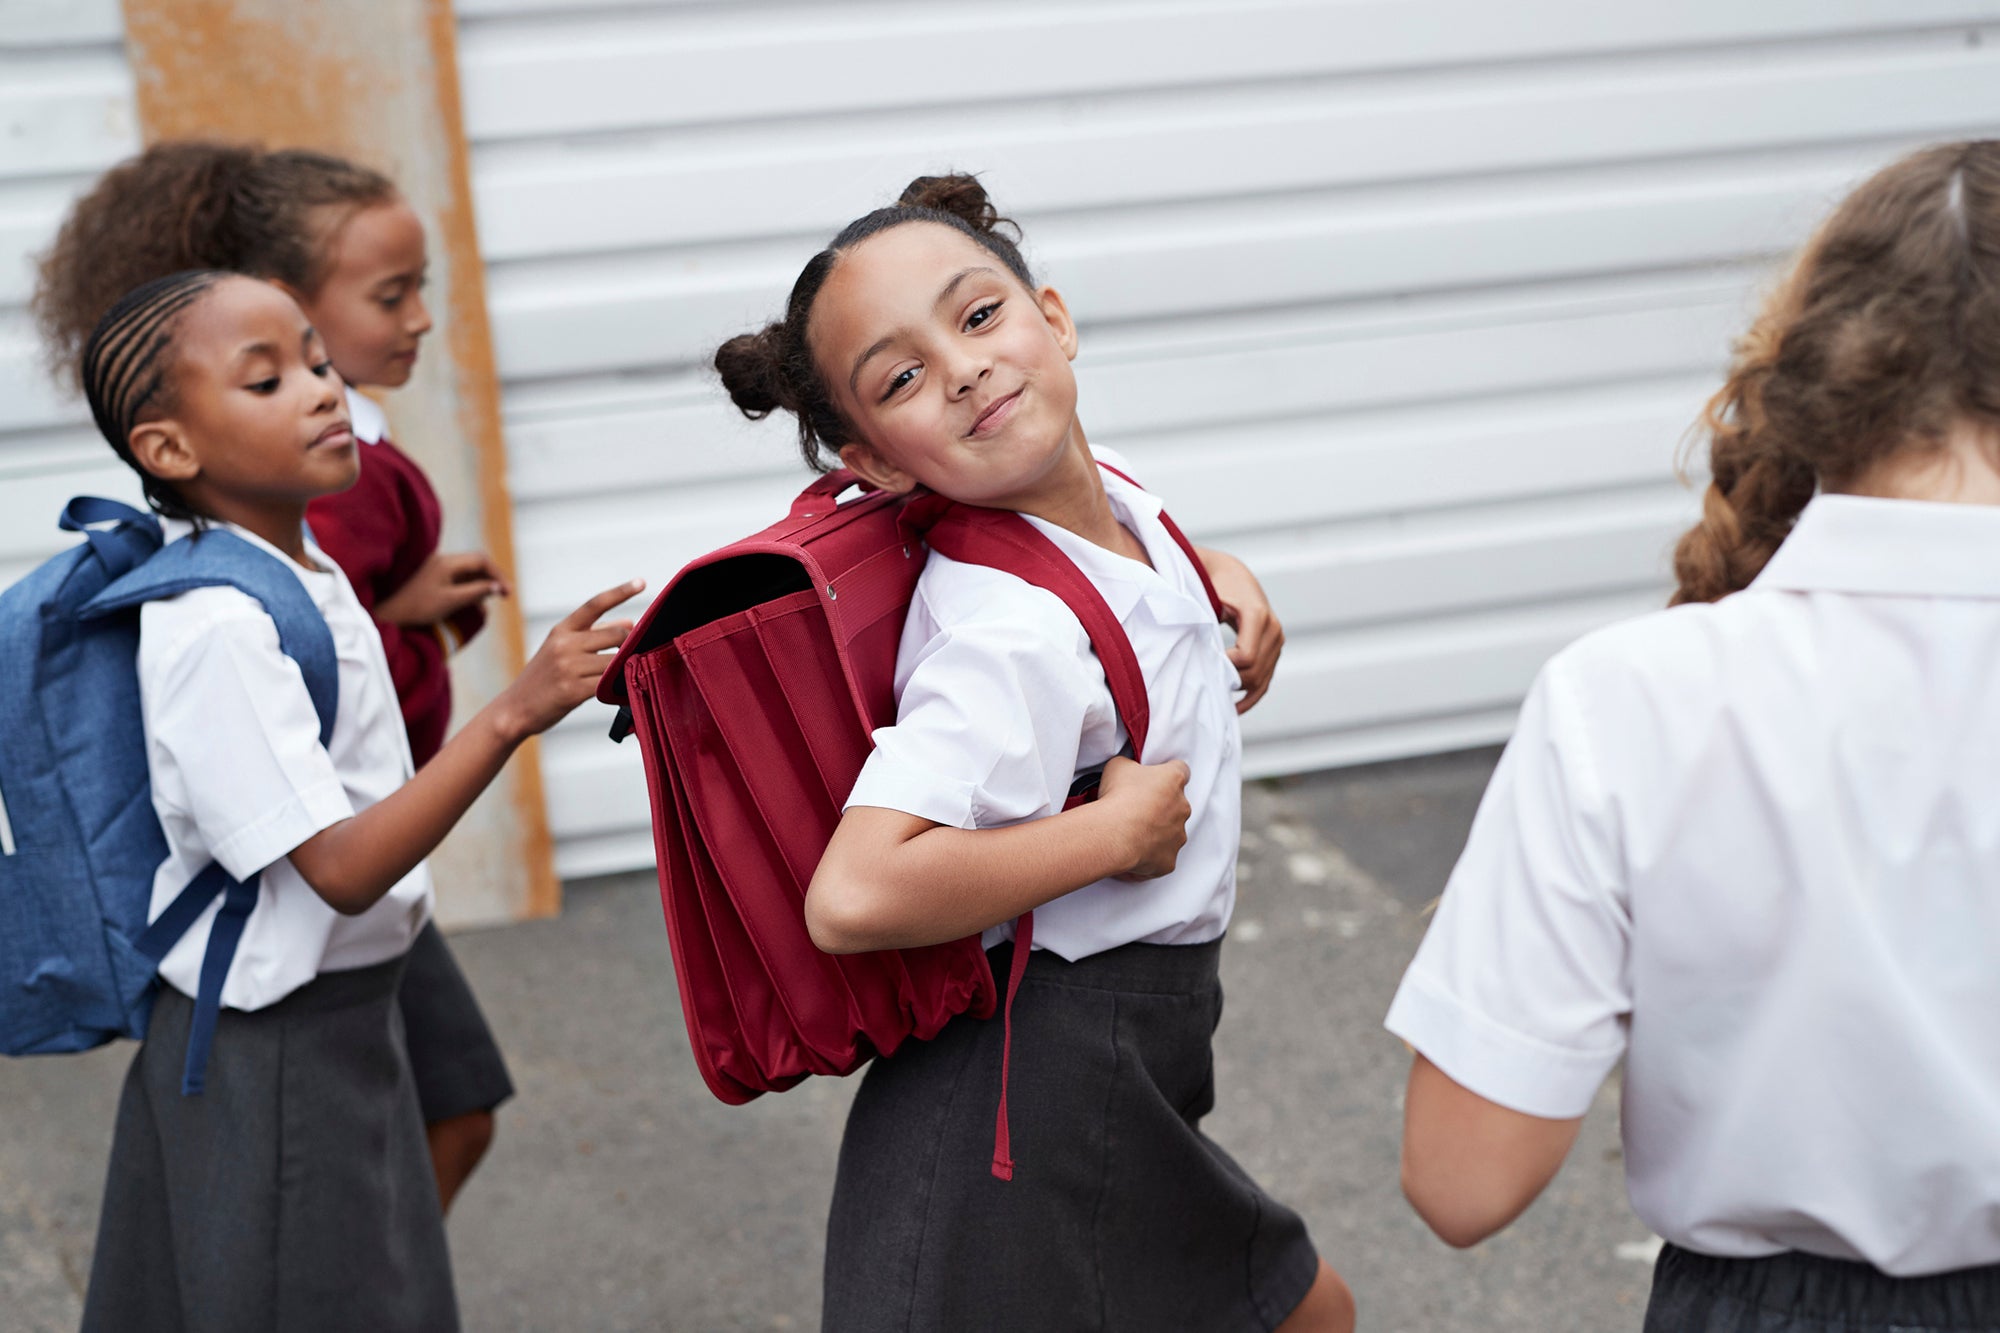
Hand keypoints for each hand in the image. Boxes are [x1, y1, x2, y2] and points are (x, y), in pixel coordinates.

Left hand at [374, 550, 509, 626]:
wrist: (393, 615)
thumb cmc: (419, 608)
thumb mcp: (451, 601)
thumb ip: (475, 592)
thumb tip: (497, 586)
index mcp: (447, 563)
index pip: (481, 561)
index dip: (497, 574)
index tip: (507, 592)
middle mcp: (444, 561)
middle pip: (476, 564)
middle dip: (492, 578)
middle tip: (505, 595)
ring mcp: (439, 569)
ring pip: (469, 572)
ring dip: (483, 584)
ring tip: (492, 600)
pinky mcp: (436, 578)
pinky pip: (460, 579)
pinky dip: (471, 589)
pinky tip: (475, 604)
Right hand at [493, 580, 642, 741]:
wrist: (515, 708)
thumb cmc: (543, 678)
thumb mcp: (561, 649)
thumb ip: (594, 634)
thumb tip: (629, 621)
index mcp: (562, 630)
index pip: (596, 604)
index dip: (621, 592)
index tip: (641, 582)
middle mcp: (565, 644)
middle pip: (617, 635)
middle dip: (631, 644)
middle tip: (637, 655)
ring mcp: (568, 667)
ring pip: (616, 661)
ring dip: (628, 667)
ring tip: (629, 675)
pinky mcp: (573, 690)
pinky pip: (608, 684)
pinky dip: (621, 687)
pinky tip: (624, 691)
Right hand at [1098, 755, 1191, 879]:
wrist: (1114, 833)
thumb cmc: (1118, 798)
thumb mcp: (1118, 765)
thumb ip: (1129, 766)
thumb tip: (1127, 772)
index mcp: (1173, 780)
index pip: (1180, 770)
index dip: (1167, 774)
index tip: (1155, 780)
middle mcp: (1182, 807)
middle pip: (1176, 804)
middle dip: (1159, 806)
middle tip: (1135, 808)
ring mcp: (1178, 836)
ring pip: (1170, 833)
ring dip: (1154, 832)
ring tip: (1129, 832)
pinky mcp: (1169, 860)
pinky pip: (1160, 858)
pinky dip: (1147, 857)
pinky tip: (1128, 852)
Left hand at [1197, 547, 1283, 712]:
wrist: (1231, 576)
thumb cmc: (1214, 586)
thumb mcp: (1207, 599)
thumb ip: (1205, 624)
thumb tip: (1201, 656)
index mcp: (1257, 615)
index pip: (1245, 656)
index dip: (1225, 667)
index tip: (1203, 665)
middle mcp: (1273, 629)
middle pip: (1254, 671)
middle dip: (1231, 680)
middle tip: (1205, 683)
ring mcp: (1277, 640)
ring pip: (1261, 678)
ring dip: (1240, 691)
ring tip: (1215, 698)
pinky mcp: (1274, 650)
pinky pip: (1266, 680)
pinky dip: (1251, 696)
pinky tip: (1234, 709)